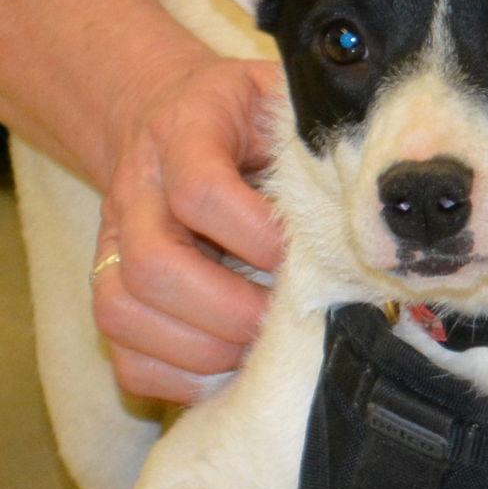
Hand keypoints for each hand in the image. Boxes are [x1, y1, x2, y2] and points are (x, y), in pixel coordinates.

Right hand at [92, 54, 284, 401]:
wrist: (170, 116)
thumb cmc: (250, 125)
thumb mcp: (283, 107)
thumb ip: (317, 140)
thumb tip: (374, 206)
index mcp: (182, 133)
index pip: (200, 192)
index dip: (258, 236)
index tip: (302, 255)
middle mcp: (135, 192)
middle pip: (152, 265)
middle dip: (231, 308)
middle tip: (286, 317)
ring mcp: (112, 247)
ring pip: (123, 312)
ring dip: (205, 349)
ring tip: (261, 348)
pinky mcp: (115, 296)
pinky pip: (128, 360)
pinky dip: (182, 381)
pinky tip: (233, 371)